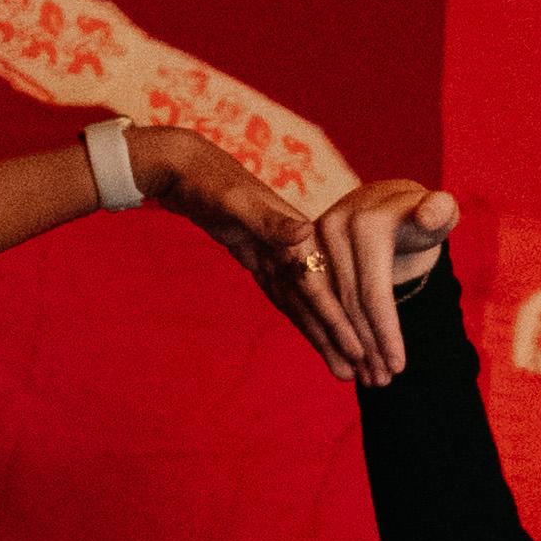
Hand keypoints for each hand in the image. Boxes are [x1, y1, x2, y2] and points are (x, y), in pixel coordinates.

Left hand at [126, 125, 379, 384]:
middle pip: (317, 302)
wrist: (184, 164)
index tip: (356, 351)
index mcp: (292, 235)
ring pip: (301, 302)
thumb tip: (306, 232)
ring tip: (343, 366)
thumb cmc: (206, 180)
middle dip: (337, 339)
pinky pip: (281, 291)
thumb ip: (270, 220)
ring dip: (321, 334)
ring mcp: (273, 251)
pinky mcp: (257, 253)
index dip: (337, 322)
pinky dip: (297, 314)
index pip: (319, 288)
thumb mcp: (234, 198)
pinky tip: (311, 332)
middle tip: (356, 376)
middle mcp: (290, 246)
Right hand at [289, 175, 460, 379]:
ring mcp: (313, 242)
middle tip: (384, 383)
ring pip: (330, 308)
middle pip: (349, 304)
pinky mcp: (303, 253)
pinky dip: (333, 335)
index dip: (387, 332)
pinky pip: (317, 303)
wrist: (383, 203)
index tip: (400, 366)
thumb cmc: (421, 213)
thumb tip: (429, 216)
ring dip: (349, 349)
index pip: (374, 291)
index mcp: (366, 223)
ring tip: (370, 380)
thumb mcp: (438, 211)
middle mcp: (333, 228)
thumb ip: (440, 211)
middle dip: (368, 348)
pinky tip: (348, 364)